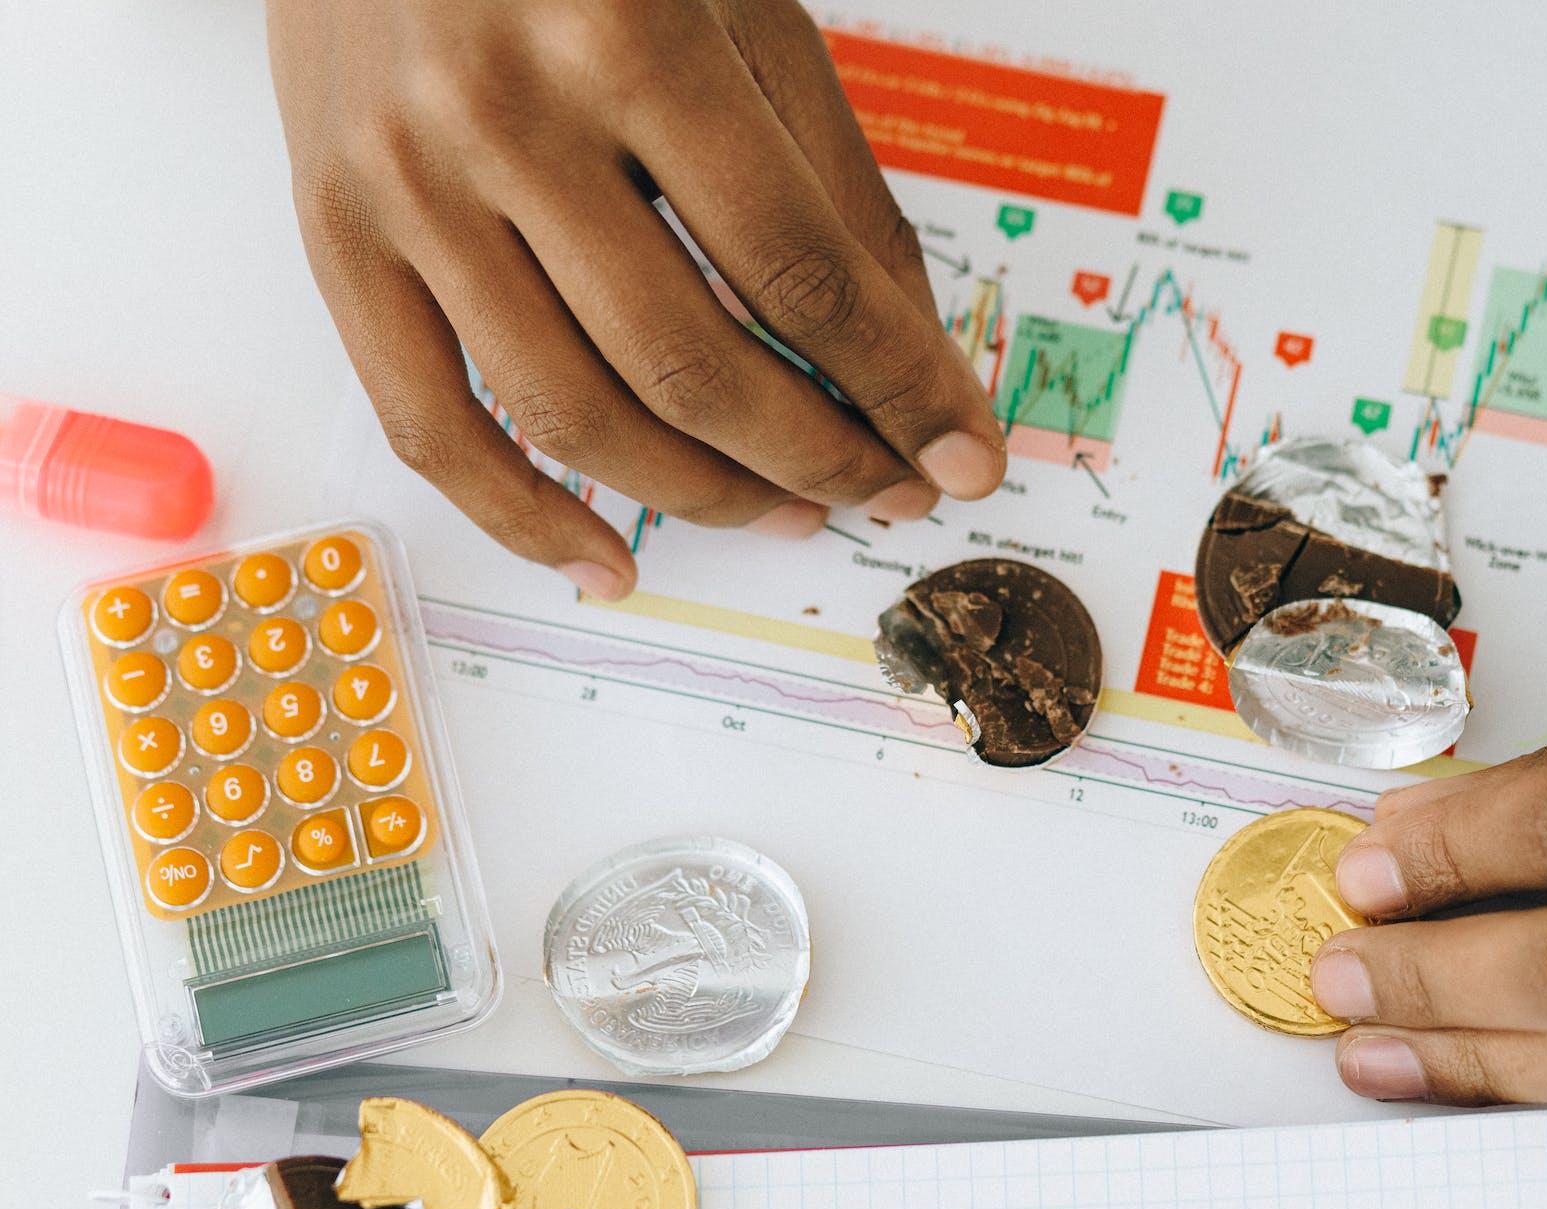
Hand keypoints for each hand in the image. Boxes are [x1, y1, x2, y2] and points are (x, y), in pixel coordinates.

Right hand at [267, 0, 1005, 597]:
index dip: (895, 385)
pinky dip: (524, 520)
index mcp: (629, 37)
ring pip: (572, 413)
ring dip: (702, 497)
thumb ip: (831, 185)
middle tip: (889, 494)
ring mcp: (404, 188)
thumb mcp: (742, 16)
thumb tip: (913, 364)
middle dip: (817, 458)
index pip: (797, 270)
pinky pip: (428, 427)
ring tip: (789, 515)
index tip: (960, 456)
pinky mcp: (333, 238)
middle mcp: (502, 117)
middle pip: (690, 363)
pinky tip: (609, 564)